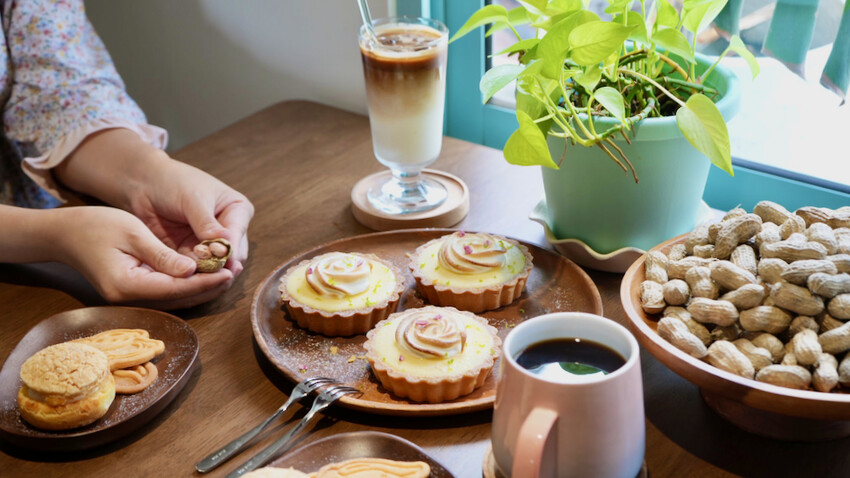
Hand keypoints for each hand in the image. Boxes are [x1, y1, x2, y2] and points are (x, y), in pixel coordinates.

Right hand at [52, 206, 234, 308]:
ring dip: (201, 289)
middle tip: (236, 272)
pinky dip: (187, 286)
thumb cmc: (95, 226)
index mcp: (127, 284)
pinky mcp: (132, 292)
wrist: (64, 233)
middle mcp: (128, 298)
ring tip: (228, 274)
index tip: (229, 271)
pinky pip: (166, 293)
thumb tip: (192, 270)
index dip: (205, 281)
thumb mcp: (132, 233)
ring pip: (174, 299)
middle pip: (178, 299)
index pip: (175, 288)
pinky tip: (206, 275)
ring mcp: (129, 299)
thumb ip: (162, 255)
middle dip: (209, 288)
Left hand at [55, 129, 253, 277]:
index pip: (237, 234)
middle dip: (220, 265)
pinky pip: (196, 270)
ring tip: (196, 277)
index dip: (229, 249)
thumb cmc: (173, 181)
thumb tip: (225, 245)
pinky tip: (184, 278)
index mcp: (237, 211)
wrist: (144, 184)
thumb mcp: (193, 199)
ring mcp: (210, 244)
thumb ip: (207, 223)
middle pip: (232, 256)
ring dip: (206, 273)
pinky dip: (191, 275)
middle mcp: (228, 230)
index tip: (221, 260)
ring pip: (216, 267)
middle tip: (209, 272)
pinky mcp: (191, 254)